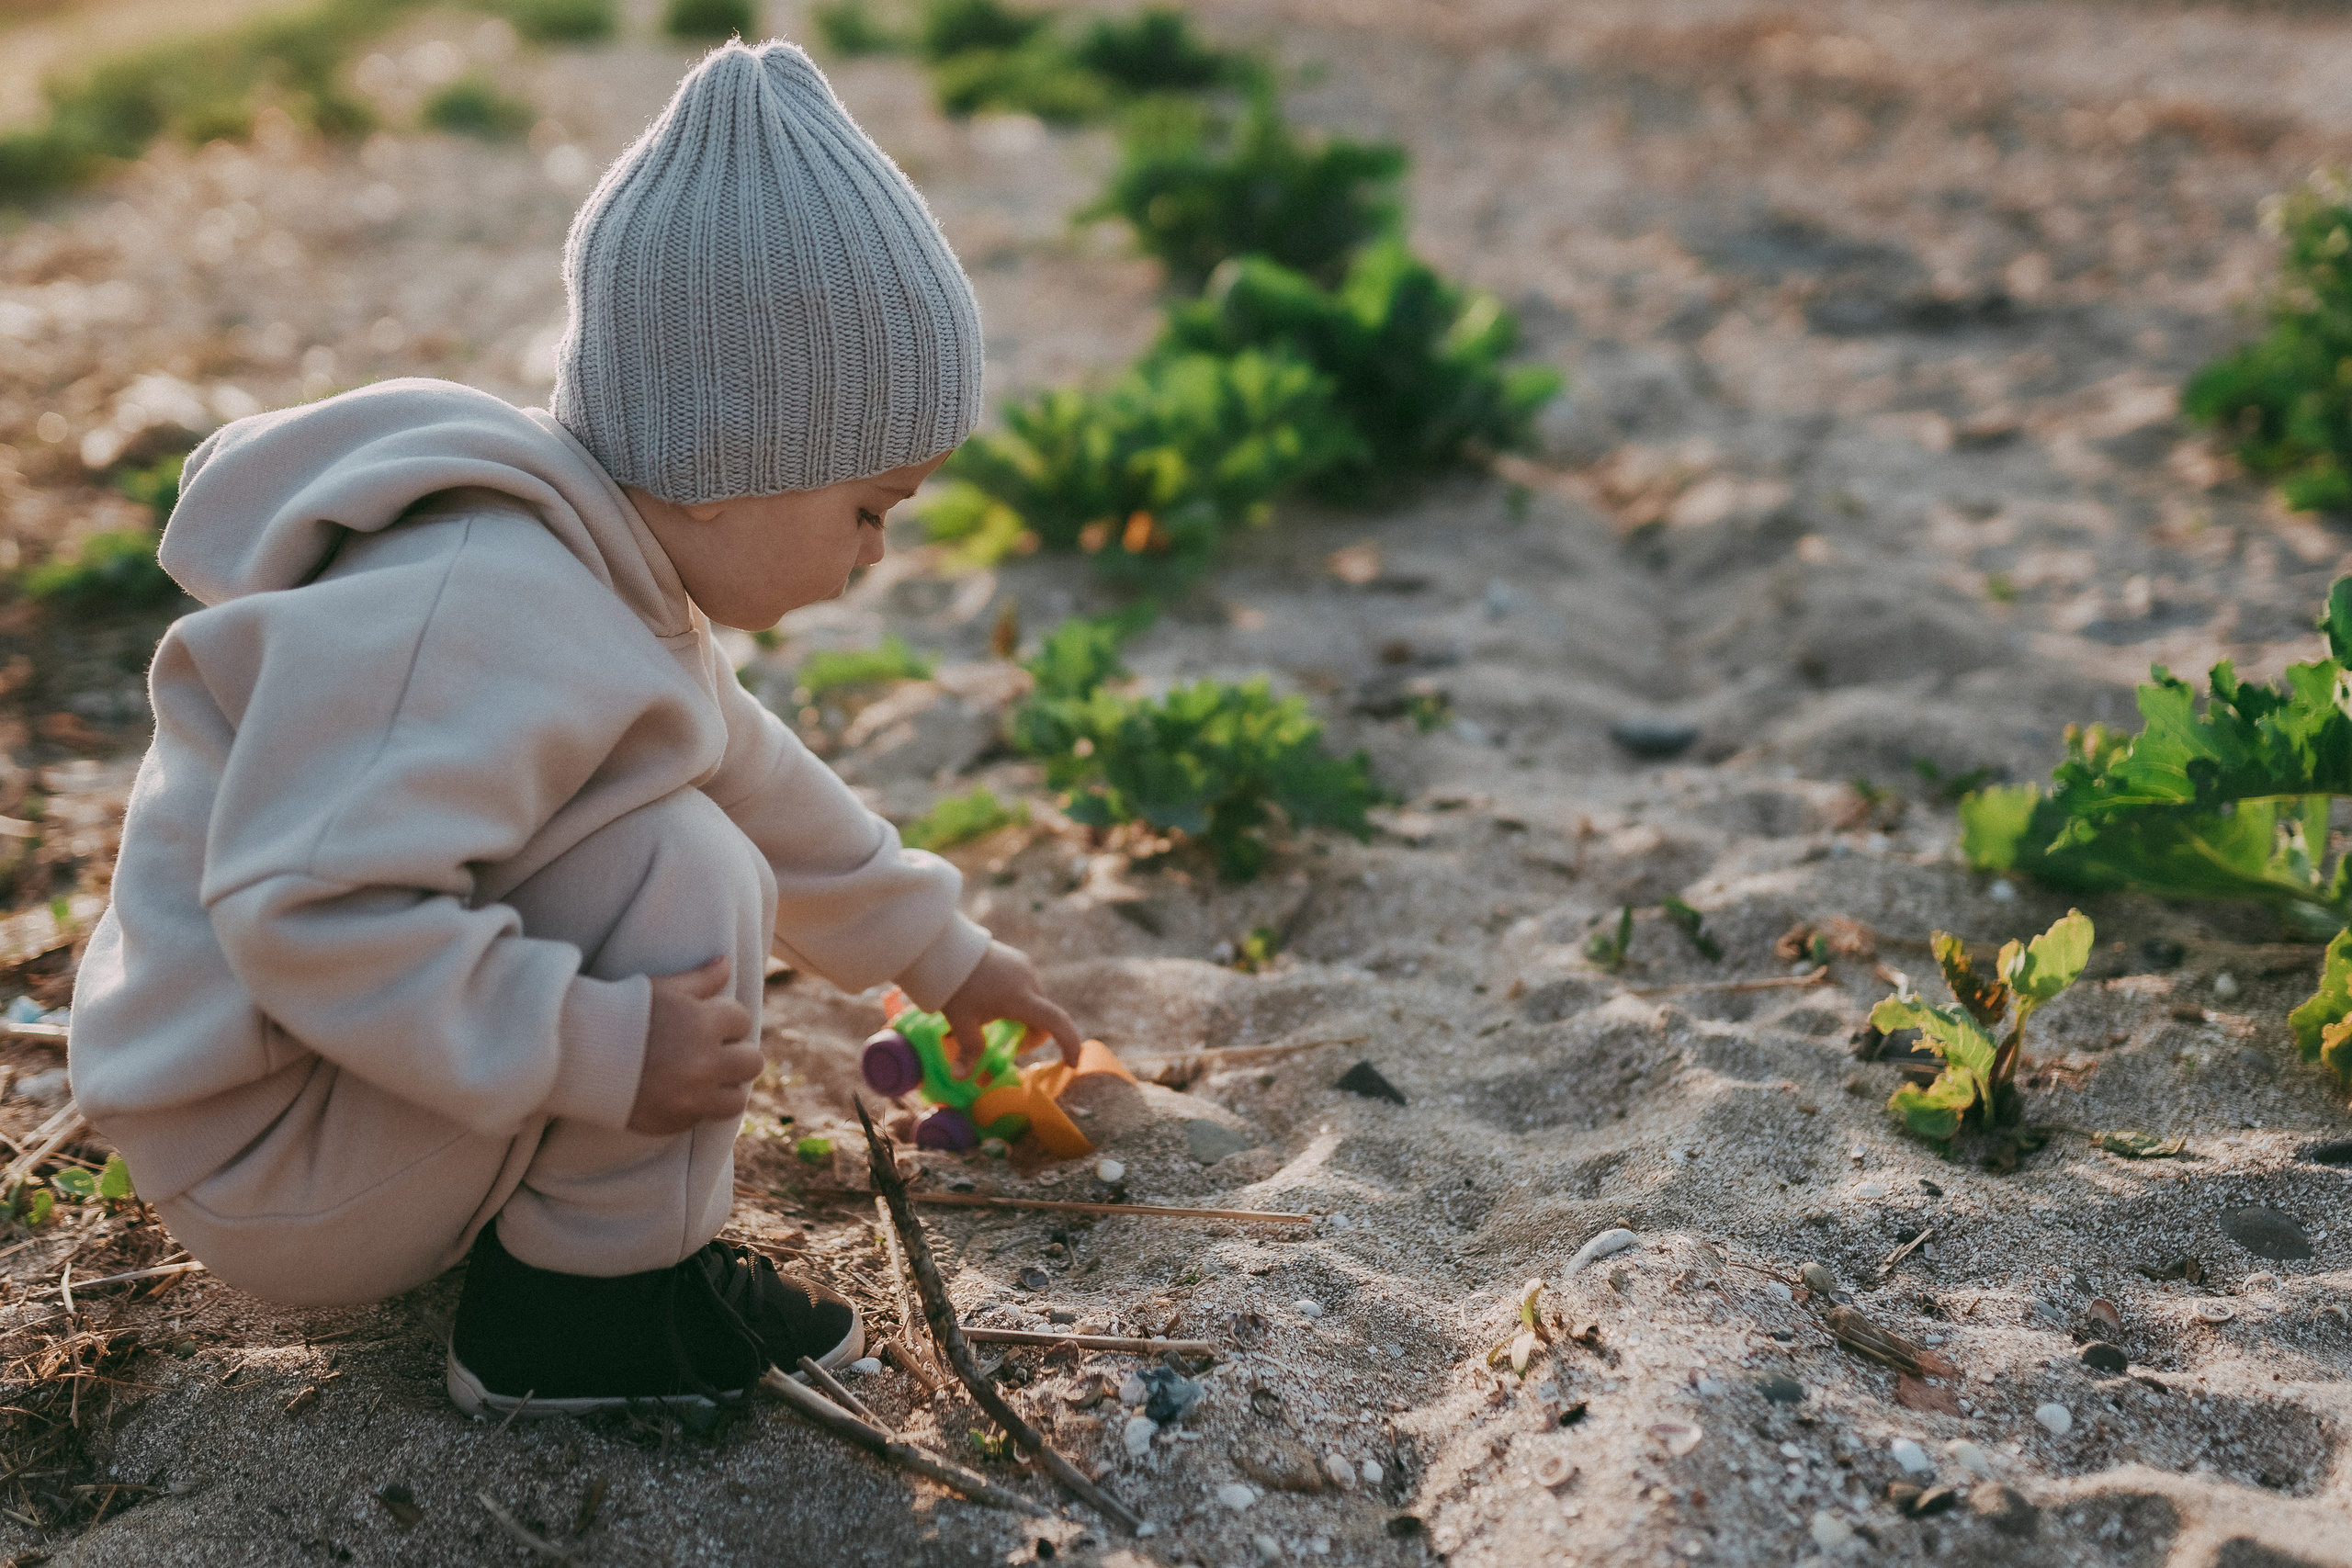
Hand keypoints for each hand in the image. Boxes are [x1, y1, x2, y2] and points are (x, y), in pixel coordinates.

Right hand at [627, 955, 761, 1135]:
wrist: (575, 1054)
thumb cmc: (619, 1012)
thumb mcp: (662, 988)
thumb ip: (700, 978)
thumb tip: (726, 962)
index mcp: (705, 1023)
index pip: (743, 1021)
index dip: (726, 1021)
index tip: (709, 1024)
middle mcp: (705, 1062)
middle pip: (752, 1063)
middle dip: (736, 1055)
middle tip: (713, 1053)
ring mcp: (692, 1096)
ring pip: (737, 1099)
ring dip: (726, 1088)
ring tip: (704, 1079)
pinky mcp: (675, 1121)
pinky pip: (702, 1119)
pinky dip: (695, 1108)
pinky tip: (676, 1093)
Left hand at [940, 941, 1079, 1077]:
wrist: (944, 947)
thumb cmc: (955, 986)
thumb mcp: (961, 1021)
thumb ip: (968, 1051)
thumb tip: (960, 1078)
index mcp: (1020, 998)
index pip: (1056, 1022)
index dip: (1069, 1044)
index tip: (1071, 1062)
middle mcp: (1029, 980)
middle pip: (1043, 1016)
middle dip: (1032, 1035)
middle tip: (1010, 1045)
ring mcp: (1024, 966)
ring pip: (1035, 1001)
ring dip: (1025, 1017)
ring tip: (996, 1020)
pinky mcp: (1017, 958)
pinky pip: (1026, 985)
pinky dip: (1019, 1000)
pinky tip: (993, 999)